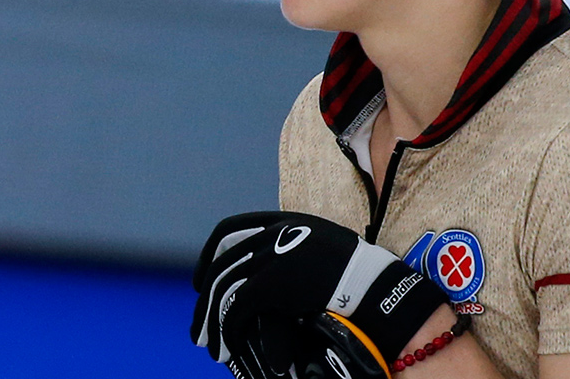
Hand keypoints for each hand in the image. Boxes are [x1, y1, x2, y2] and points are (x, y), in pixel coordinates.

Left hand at [190, 212, 446, 371]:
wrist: (371, 281)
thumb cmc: (355, 268)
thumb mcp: (319, 243)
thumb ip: (293, 248)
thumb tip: (273, 271)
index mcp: (281, 222)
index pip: (229, 230)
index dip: (209, 254)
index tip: (201, 278)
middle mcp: (270, 236)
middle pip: (222, 266)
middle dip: (205, 300)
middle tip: (198, 325)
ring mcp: (269, 258)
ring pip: (224, 290)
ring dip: (211, 321)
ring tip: (209, 345)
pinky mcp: (269, 285)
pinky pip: (237, 310)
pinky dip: (227, 331)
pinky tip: (227, 346)